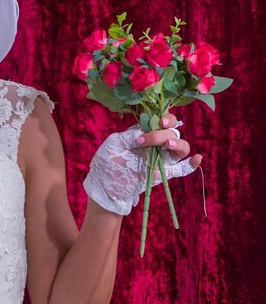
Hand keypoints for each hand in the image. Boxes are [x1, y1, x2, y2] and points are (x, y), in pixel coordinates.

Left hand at [83, 113, 202, 215]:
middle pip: (173, 131)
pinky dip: (191, 164)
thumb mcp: (114, 144)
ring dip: (178, 143)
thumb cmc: (108, 162)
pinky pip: (182, 169)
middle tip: (149, 139)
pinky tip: (197, 159)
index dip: (165, 118)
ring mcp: (162, 159)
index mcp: (146, 132)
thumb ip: (129, 135)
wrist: (105, 186)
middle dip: (165, 132)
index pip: (162, 119)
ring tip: (168, 145)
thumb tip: (144, 130)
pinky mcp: (164, 173)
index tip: (157, 122)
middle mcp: (157, 143)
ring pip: (181, 148)